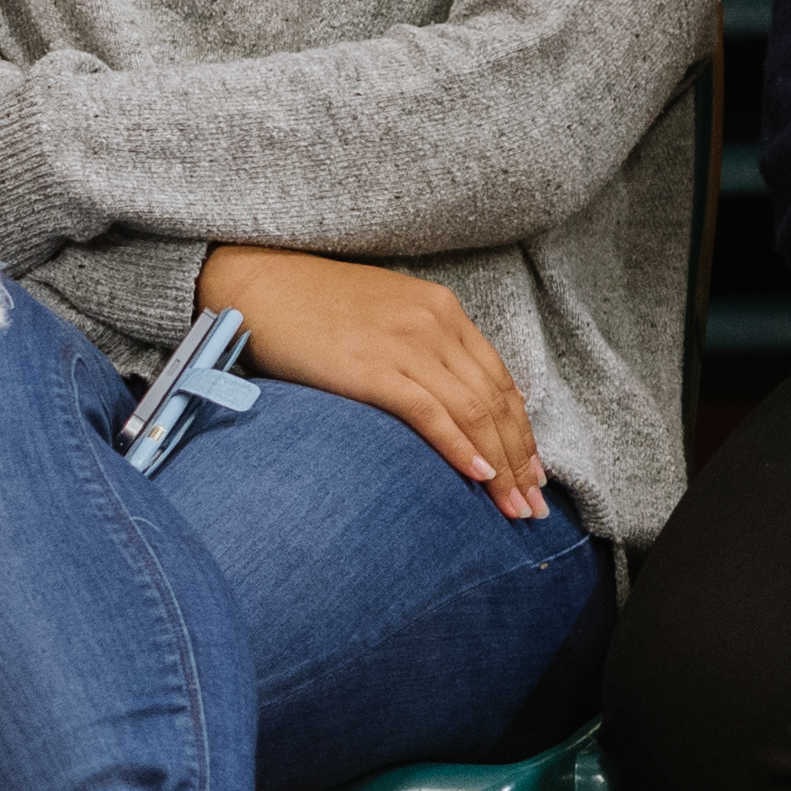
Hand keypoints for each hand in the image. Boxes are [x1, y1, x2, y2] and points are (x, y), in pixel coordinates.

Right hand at [201, 246, 547, 518]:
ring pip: (473, 413)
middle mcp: (434, 324)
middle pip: (495, 402)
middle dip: (520, 459)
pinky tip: (477, 477)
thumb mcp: (384, 313)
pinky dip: (459, 449)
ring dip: (499, 466)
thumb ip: (422, 346)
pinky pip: (430, 415)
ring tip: (512, 508)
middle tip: (533, 505)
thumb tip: (449, 398)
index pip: (499, 380)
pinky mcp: (373, 369)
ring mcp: (406, 345)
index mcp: (442, 309)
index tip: (532, 471)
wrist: (257, 283)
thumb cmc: (310, 304)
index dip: (522, 432)